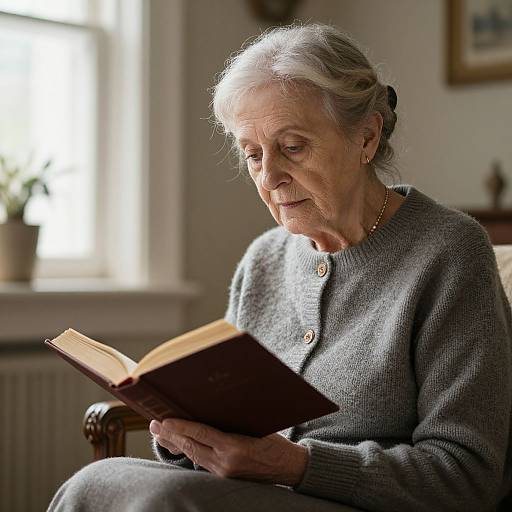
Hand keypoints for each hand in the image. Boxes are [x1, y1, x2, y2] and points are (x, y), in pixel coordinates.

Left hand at [149, 418, 307, 485]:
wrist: (288, 467)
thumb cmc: (275, 442)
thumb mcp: (257, 425)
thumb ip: (233, 421)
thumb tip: (210, 406)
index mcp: (235, 447)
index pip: (201, 434)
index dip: (181, 427)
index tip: (164, 420)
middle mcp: (226, 463)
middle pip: (191, 447)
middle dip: (170, 435)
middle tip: (154, 424)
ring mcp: (223, 472)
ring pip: (193, 456)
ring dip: (175, 444)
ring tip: (159, 433)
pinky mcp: (223, 477)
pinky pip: (201, 462)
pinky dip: (188, 451)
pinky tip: (178, 445)